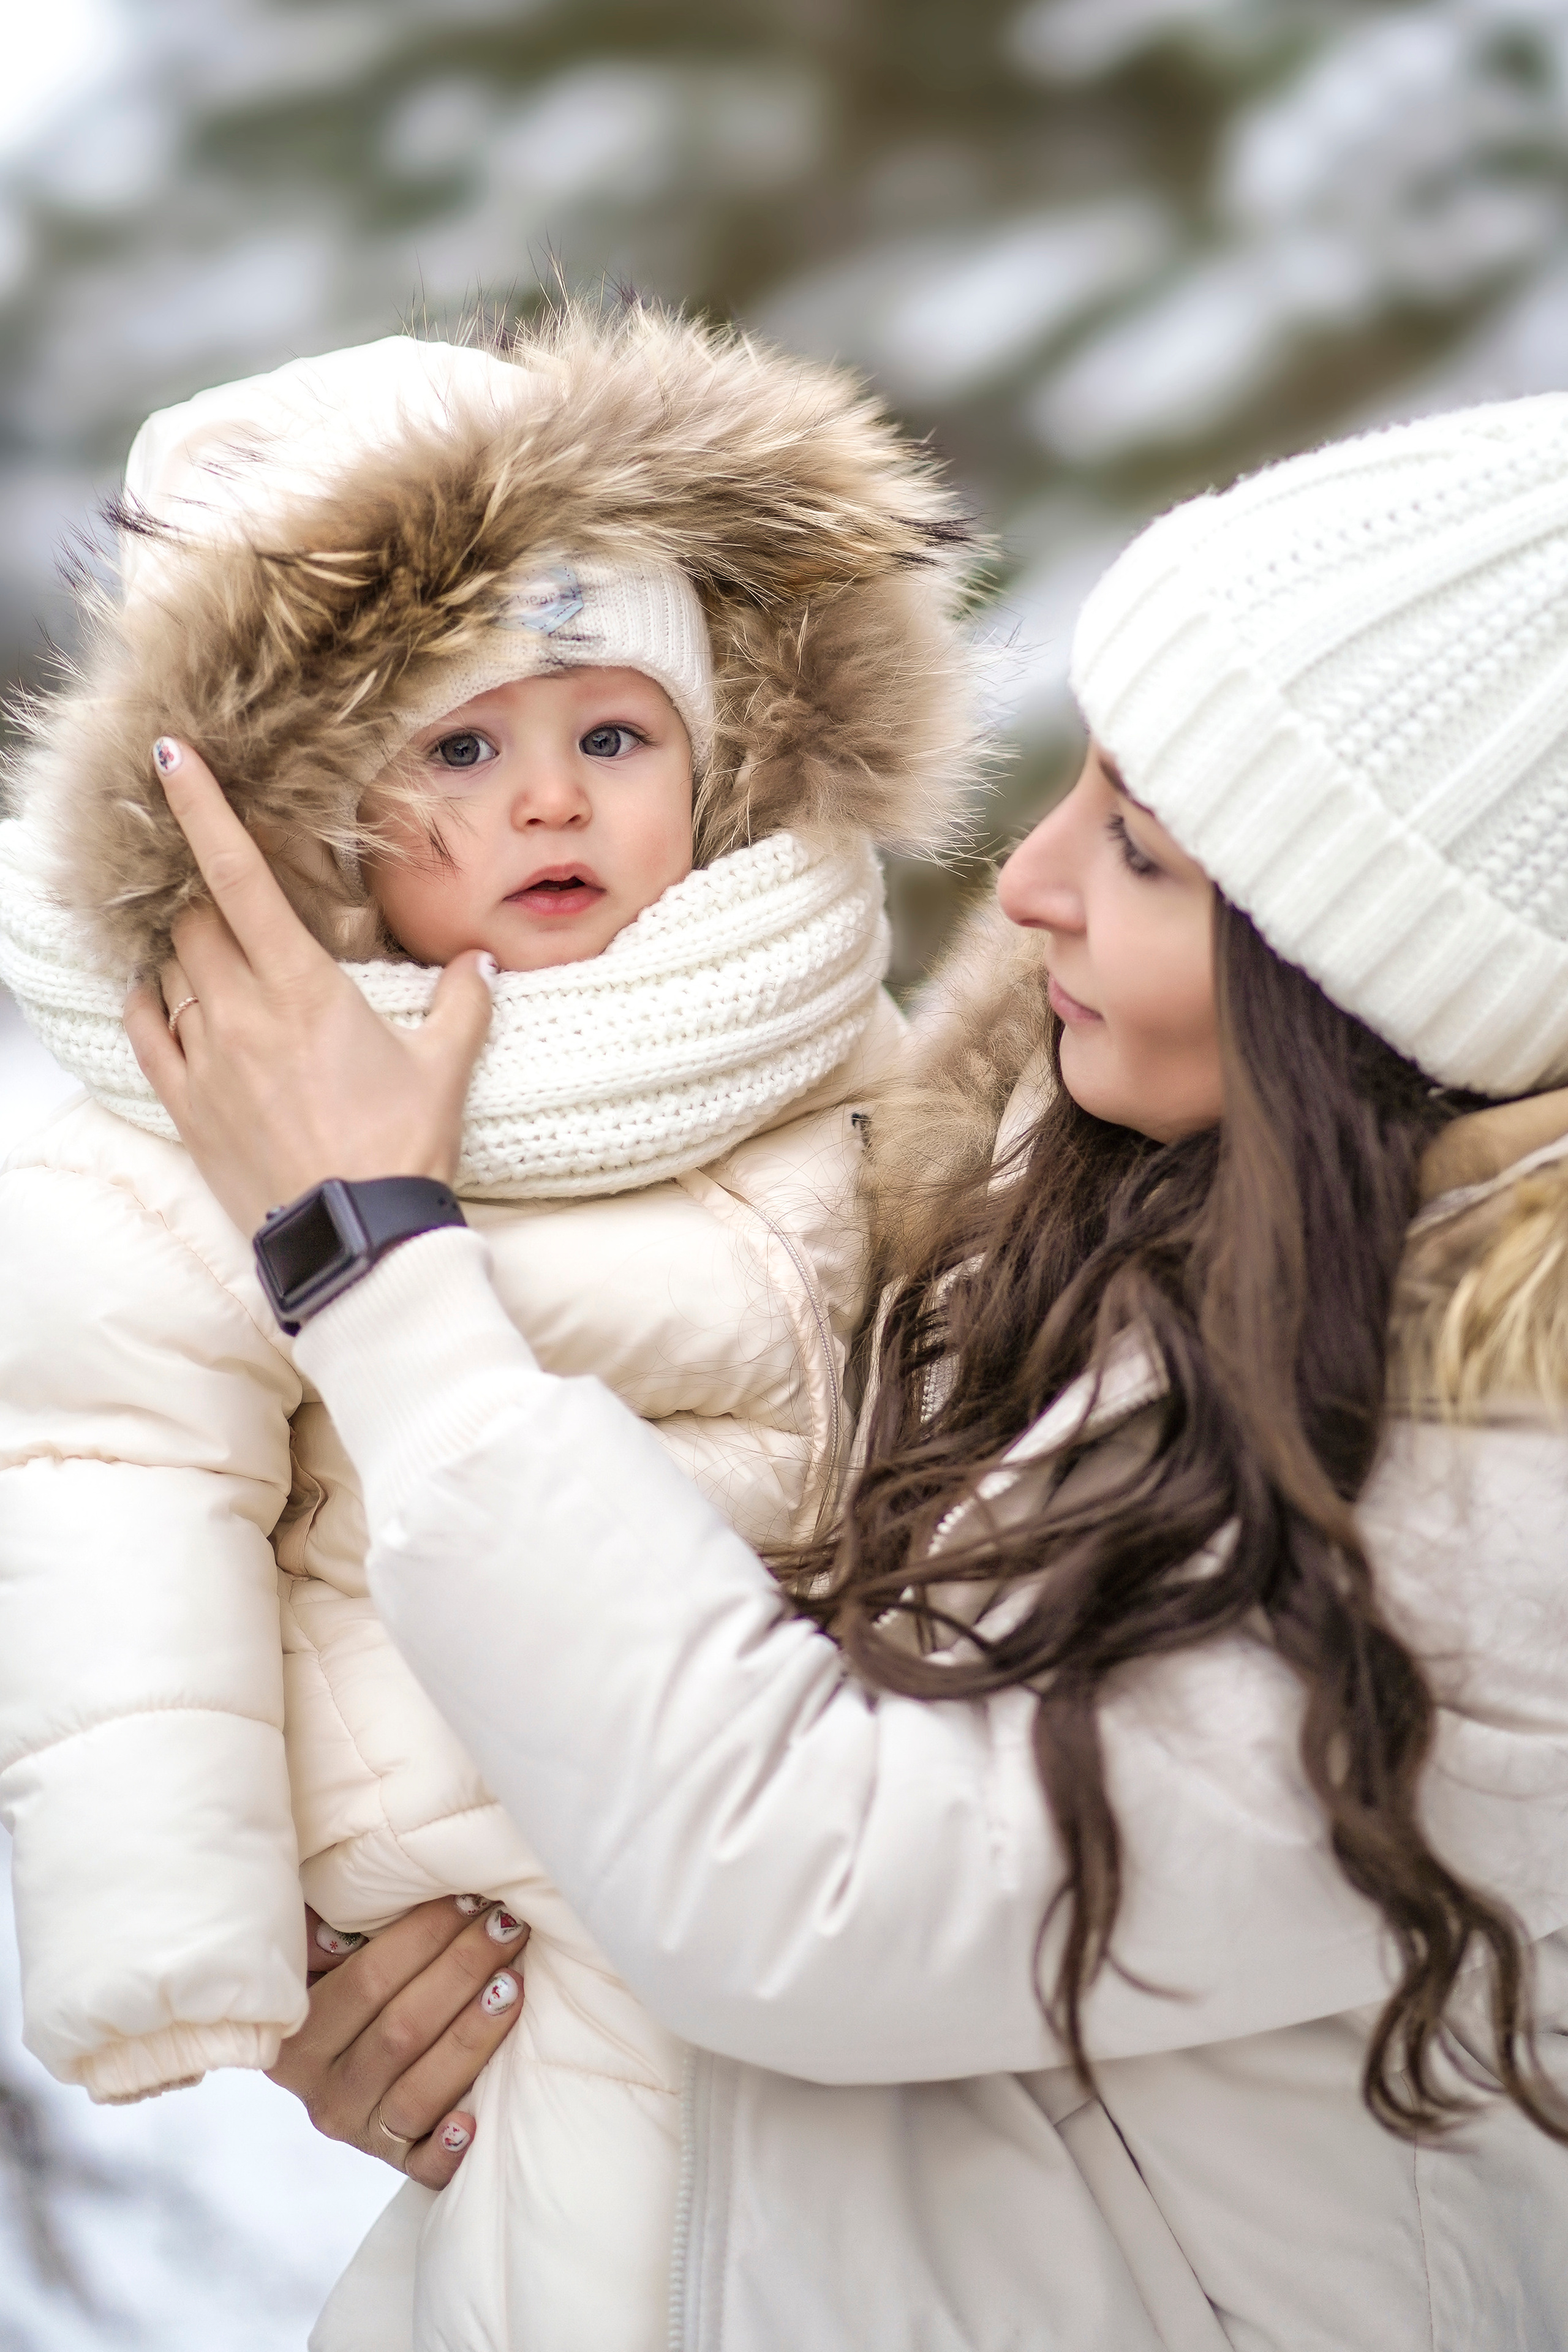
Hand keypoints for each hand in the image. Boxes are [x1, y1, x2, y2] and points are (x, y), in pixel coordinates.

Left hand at [122, 740, 493, 1235]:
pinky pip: (145, 1028)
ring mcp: (206, 1057)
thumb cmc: (401, 1149)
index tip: (170, 757)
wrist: (356, 1236)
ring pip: (168, 968)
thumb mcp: (444, 1069)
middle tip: (233, 894)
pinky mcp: (184, 1102)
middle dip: (207, 894)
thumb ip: (461, 1007)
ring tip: (215, 955)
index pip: (238, 876)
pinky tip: (166, 995)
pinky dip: (150, 1000)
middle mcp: (241, 1012)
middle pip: (193, 917)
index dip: (201, 809)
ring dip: (186, 951)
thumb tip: (479, 964)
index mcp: (304, 988)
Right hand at [273, 1898, 530, 2189]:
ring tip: (514, 1984)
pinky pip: (422, 2165)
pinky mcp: (392, 2162)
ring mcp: (359, 2131)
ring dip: (474, 2035)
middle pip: (402, 2030)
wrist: (326, 2061)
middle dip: (463, 1970)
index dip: (422, 1937)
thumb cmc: (335, 1984)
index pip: (367, 1982)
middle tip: (508, 1925)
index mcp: (297, 2036)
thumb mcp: (313, 1955)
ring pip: (421, 2090)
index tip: (469, 1897)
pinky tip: (475, 2120)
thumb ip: (324, 1933)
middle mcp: (323, 2092)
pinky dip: (447, 2147)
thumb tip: (356, 1906)